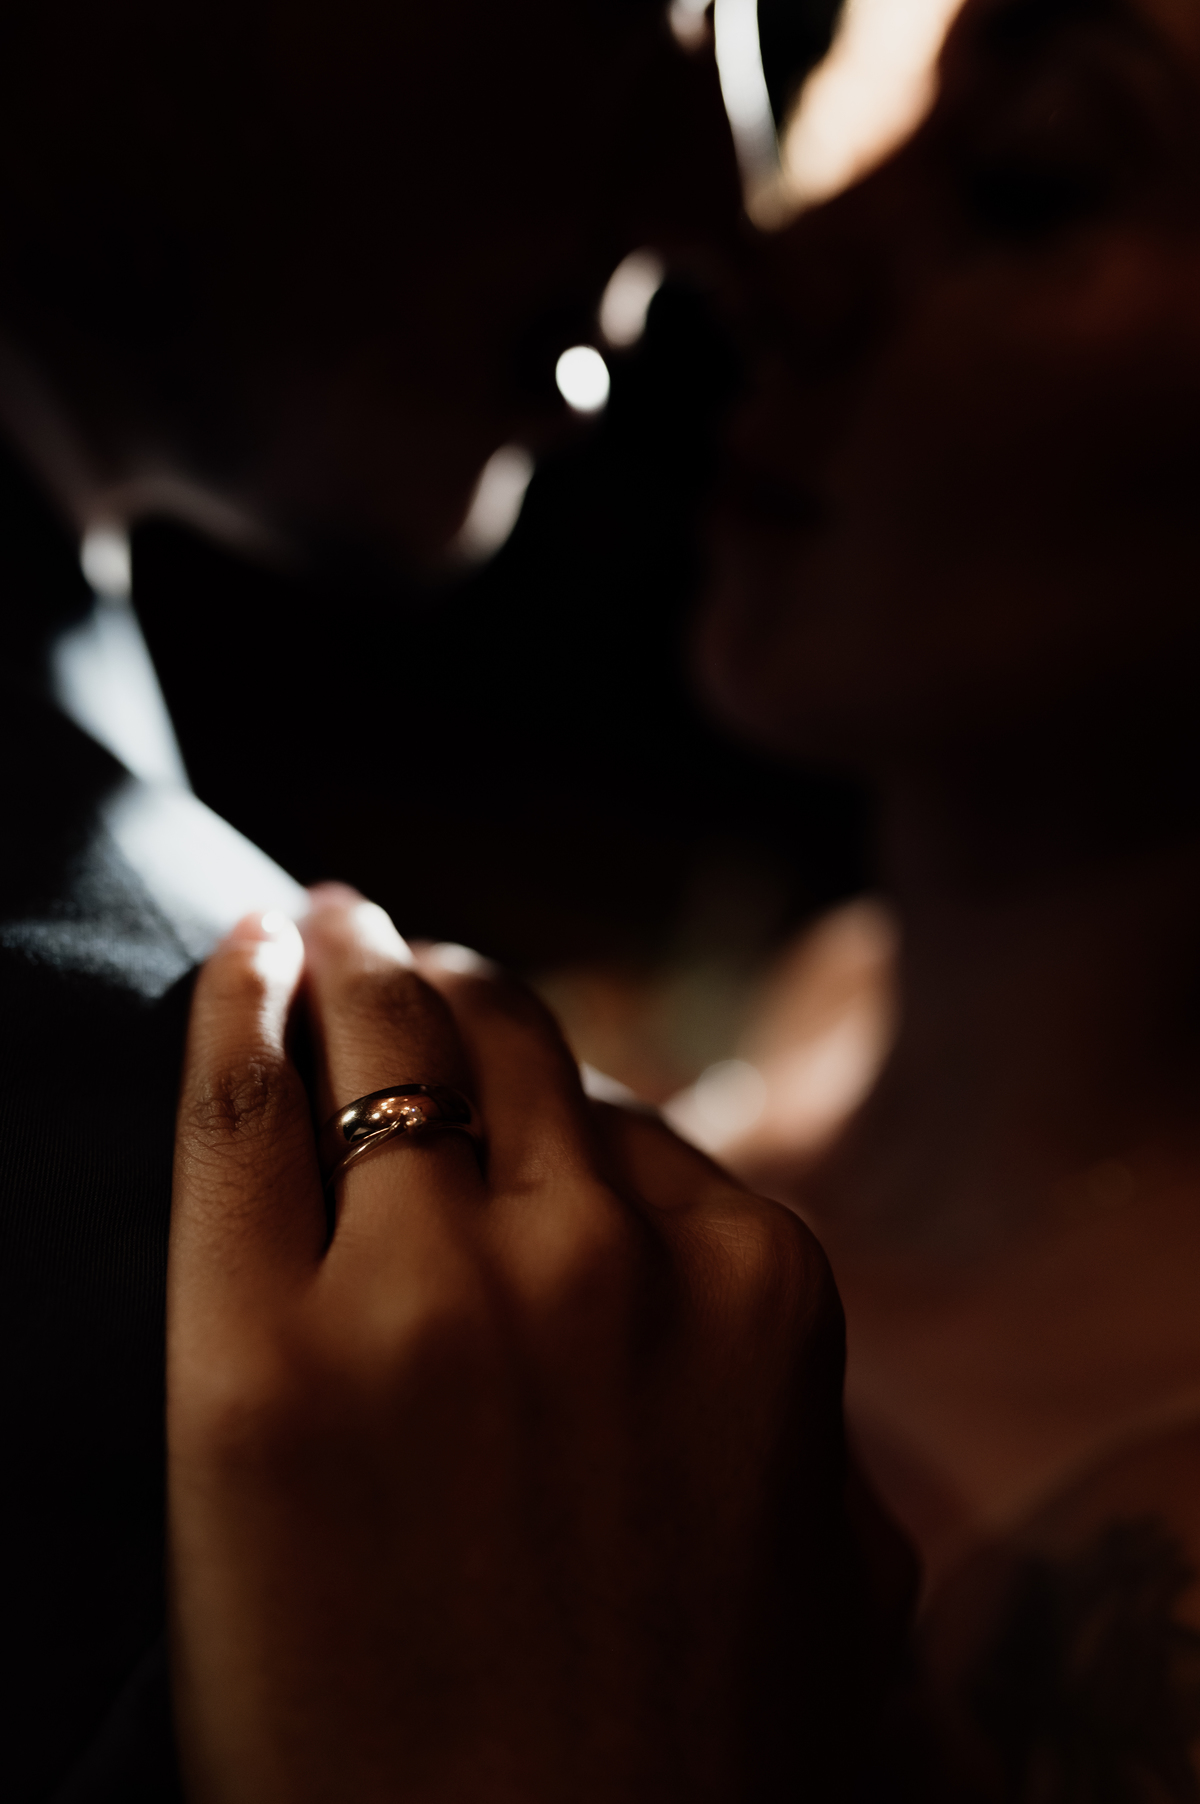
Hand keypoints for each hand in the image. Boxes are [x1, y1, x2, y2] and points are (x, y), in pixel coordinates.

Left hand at [167, 893, 903, 1802]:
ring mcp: (434, 1297)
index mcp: (758, 1290)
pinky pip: (239, 1111)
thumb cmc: (694, 1771)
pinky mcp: (261, 1366)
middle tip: (386, 938)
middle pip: (508, 1045)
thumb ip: (804, 1397)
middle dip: (447, 978)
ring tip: (315, 927)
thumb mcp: (833, 1567)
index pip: (627, 1119)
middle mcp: (606, 1260)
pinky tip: (231, 953)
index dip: (545, 1082)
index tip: (492, 1059)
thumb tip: (731, 1287)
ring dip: (350, 958)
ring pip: (386, 1041)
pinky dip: (233, 1006)